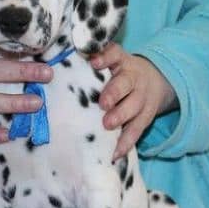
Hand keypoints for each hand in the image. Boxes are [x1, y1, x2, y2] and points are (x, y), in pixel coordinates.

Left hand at [91, 43, 177, 160]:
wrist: (155, 80)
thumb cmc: (119, 73)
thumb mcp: (111, 62)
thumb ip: (92, 63)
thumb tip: (53, 68)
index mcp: (121, 61)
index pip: (114, 54)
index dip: (105, 57)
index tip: (94, 62)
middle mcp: (133, 78)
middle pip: (125, 83)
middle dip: (114, 92)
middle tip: (103, 103)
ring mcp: (141, 97)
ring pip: (134, 106)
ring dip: (121, 116)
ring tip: (107, 125)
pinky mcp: (146, 117)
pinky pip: (137, 130)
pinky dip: (126, 142)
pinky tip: (115, 153)